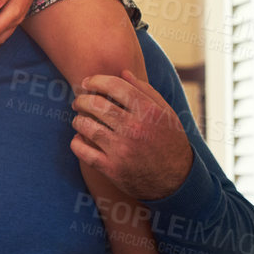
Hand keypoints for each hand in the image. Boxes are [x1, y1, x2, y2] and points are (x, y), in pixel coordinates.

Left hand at [71, 69, 193, 199]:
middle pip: (97, 105)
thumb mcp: (166, 113)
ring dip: (78, 120)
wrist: (177, 180)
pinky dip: (76, 143)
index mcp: (148, 112)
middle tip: (78, 101)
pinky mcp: (112, 169)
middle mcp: (134, 129)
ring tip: (79, 120)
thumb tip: (123, 72)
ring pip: (87, 127)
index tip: (87, 82)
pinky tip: (78, 139)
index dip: (96, 80)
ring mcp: (122, 150)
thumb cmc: (170, 141)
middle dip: (82, 100)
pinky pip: (84, 152)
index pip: (115, 86)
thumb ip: (146, 91)